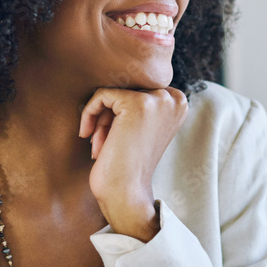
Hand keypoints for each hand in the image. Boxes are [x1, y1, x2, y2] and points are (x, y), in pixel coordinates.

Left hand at [78, 87, 188, 241]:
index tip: (114, 137)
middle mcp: (174, 98)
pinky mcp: (138, 103)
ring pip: (112, 92)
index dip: (119, 112)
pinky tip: (87, 135)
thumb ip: (139, 100)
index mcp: (179, 102)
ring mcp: (158, 100)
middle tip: (103, 142)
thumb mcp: (141, 127)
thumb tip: (117, 73)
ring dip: (100, 118)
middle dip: (108, 115)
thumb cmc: (127, 163)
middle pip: (125, 88)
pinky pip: (101, 94)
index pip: (137, 88)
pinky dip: (89, 113)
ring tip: (99, 144)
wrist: (126, 192)